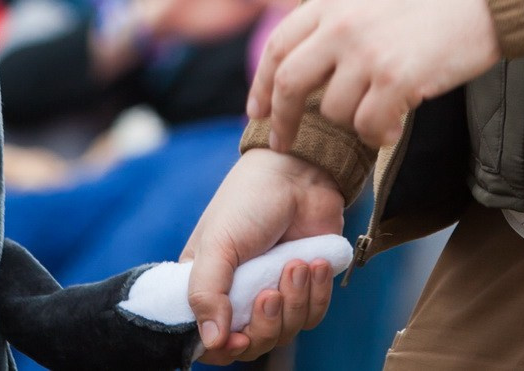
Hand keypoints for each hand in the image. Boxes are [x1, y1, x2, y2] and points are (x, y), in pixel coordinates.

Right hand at [182, 149, 345, 361]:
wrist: (298, 173)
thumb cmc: (249, 201)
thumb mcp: (217, 244)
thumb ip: (207, 293)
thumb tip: (211, 341)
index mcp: (207, 287)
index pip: (209, 340)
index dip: (224, 348)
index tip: (238, 337)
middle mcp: (239, 295)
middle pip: (252, 344)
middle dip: (266, 324)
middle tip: (270, 292)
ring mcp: (274, 292)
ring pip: (285, 332)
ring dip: (294, 302)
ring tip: (295, 265)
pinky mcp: (305, 286)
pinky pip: (312, 315)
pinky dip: (316, 295)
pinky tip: (313, 264)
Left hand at [250, 0, 499, 152]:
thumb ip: (341, 16)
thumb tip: (316, 58)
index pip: (280, 45)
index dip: (262, 83)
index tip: (258, 110)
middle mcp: (342, 23)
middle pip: (290, 82)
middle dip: (283, 119)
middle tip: (283, 143)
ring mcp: (368, 51)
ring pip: (336, 111)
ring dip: (354, 121)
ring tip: (381, 111)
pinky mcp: (398, 78)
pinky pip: (370, 126)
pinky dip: (380, 133)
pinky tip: (396, 124)